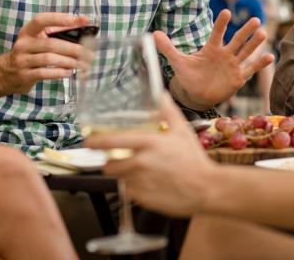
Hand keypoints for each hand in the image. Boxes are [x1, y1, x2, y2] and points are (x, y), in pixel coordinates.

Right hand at [0, 13, 88, 94]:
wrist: (4, 73)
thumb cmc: (29, 52)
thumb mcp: (37, 39)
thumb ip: (57, 32)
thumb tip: (82, 23)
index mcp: (27, 31)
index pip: (42, 20)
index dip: (61, 18)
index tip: (82, 20)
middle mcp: (23, 44)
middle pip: (51, 44)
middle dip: (73, 48)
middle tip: (88, 53)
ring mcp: (22, 60)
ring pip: (49, 59)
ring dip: (69, 61)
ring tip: (82, 64)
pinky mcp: (25, 75)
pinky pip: (45, 73)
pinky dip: (60, 73)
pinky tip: (69, 72)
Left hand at [88, 93, 215, 216]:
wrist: (205, 189)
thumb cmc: (194, 160)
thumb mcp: (182, 131)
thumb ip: (168, 111)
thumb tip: (161, 94)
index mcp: (148, 144)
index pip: (112, 142)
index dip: (96, 141)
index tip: (88, 141)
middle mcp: (140, 163)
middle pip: (110, 164)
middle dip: (111, 161)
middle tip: (119, 158)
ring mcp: (140, 183)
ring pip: (119, 178)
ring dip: (123, 174)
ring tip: (139, 170)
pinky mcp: (142, 199)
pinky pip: (130, 192)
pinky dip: (134, 187)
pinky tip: (149, 182)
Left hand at [156, 10, 273, 106]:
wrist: (197, 94)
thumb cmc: (189, 75)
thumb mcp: (178, 62)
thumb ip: (168, 48)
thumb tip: (153, 34)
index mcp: (211, 48)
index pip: (217, 33)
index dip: (221, 24)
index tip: (226, 12)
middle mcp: (224, 54)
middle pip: (236, 40)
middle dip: (245, 30)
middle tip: (255, 19)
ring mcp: (233, 65)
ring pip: (245, 52)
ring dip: (254, 43)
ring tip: (263, 33)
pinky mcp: (238, 78)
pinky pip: (250, 69)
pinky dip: (259, 64)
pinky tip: (270, 56)